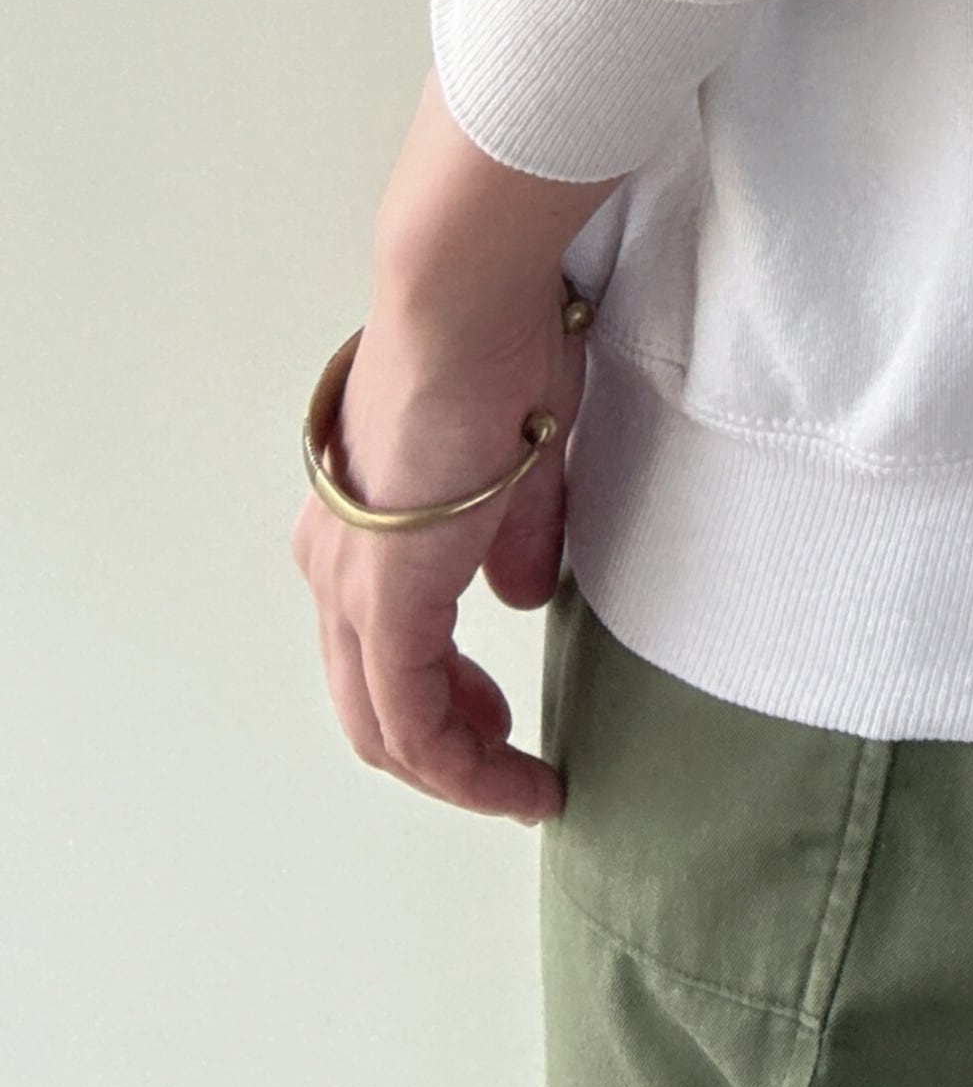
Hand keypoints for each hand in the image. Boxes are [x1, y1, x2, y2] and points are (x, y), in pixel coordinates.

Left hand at [289, 283, 586, 823]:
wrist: (465, 302)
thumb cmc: (499, 346)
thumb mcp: (523, 458)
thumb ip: (518, 535)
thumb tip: (523, 595)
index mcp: (359, 525)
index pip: (381, 647)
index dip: (444, 700)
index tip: (503, 722)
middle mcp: (335, 563)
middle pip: (370, 704)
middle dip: (446, 751)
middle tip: (509, 764)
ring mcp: (350, 584)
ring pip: (382, 723)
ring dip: (455, 769)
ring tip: (518, 784)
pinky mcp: (386, 598)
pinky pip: (410, 717)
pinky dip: (461, 764)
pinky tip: (512, 777)